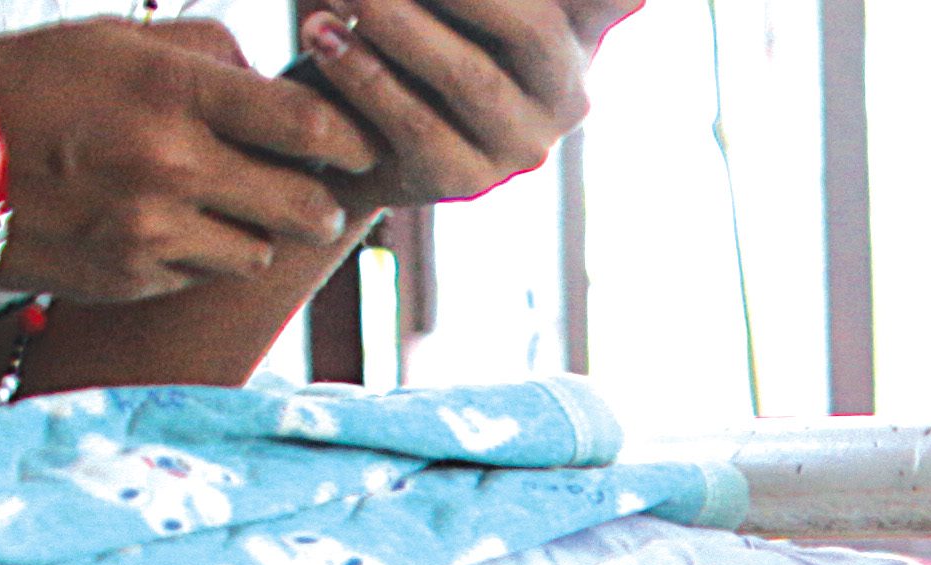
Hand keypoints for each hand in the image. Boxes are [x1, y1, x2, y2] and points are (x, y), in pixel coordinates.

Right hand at [0, 17, 376, 303]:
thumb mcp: (113, 41)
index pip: (307, 125)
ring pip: (260, 250)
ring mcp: (152, 228)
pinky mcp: (134, 276)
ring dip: (253, 231)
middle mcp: (170, 164)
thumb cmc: (30, 83)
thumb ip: (205, 55)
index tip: (355, 145)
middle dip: (315, 199)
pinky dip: (198, 254)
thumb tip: (274, 82)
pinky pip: (203, 273)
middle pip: (307, 205)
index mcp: (171, 91)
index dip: (349, 140)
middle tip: (303, 188)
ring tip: (214, 203)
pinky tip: (159, 224)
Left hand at [294, 0, 637, 213]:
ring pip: (473, 79)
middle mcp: (566, 94)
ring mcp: (522, 145)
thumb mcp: (451, 9)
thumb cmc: (405, 31)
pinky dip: (363, 73)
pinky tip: (321, 34)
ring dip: (399, 25)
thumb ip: (500, 3)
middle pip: (535, 32)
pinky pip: (416, 124)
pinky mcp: (465, 180)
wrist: (345, 120)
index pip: (609, 3)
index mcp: (576, 33)